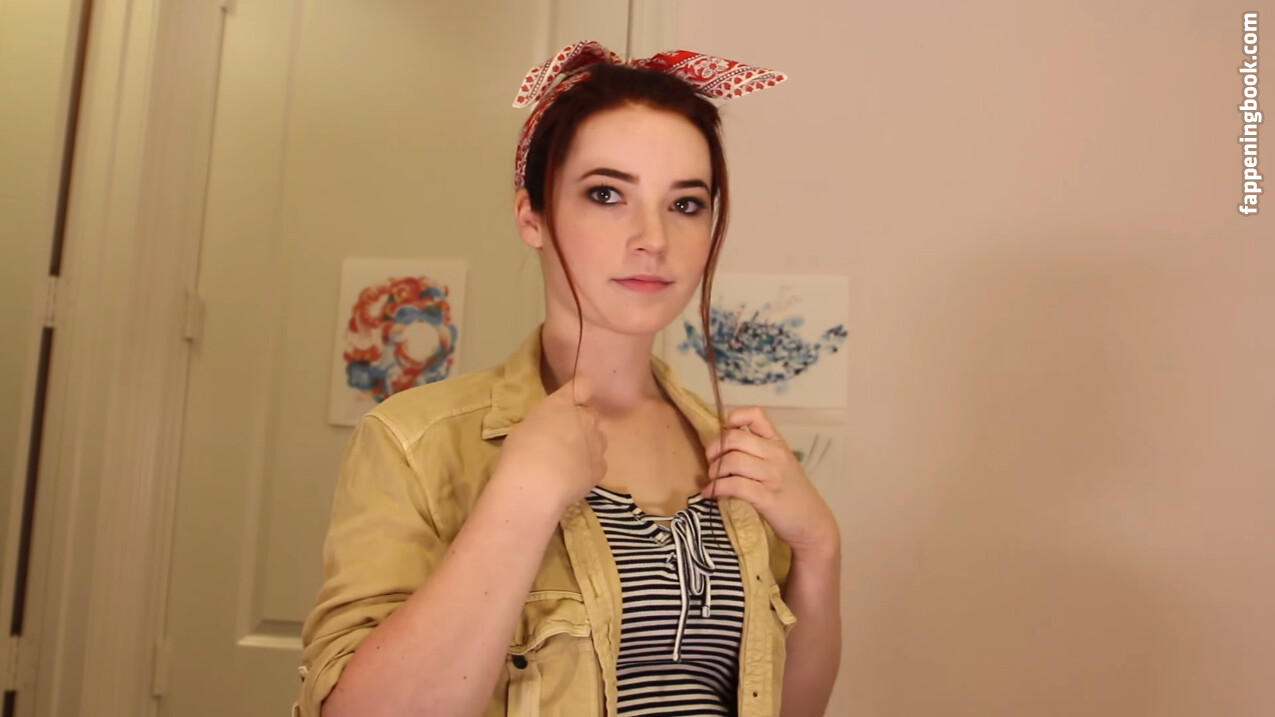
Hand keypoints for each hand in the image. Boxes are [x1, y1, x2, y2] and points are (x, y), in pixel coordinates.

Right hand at [493, 376, 607, 514]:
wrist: (536, 484)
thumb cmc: (521, 452)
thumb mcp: (525, 428)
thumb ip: (544, 424)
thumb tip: (549, 433)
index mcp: (563, 404)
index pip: (584, 386)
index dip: (580, 393)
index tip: (573, 403)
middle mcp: (585, 419)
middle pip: (591, 415)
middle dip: (581, 424)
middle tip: (563, 440)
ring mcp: (597, 443)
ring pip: (598, 439)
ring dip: (588, 445)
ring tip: (568, 463)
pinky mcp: (601, 468)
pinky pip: (598, 463)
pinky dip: (589, 468)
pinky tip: (573, 478)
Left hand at [703, 407, 838, 557]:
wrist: (813, 523)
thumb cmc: (793, 494)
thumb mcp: (781, 465)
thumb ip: (759, 452)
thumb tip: (723, 444)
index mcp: (778, 443)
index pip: (756, 415)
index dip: (734, 417)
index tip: (724, 433)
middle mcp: (776, 455)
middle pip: (734, 438)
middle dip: (714, 449)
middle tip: (711, 462)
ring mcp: (772, 476)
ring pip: (731, 461)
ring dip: (714, 471)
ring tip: (713, 480)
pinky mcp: (766, 497)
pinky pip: (733, 485)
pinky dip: (716, 488)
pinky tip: (712, 493)